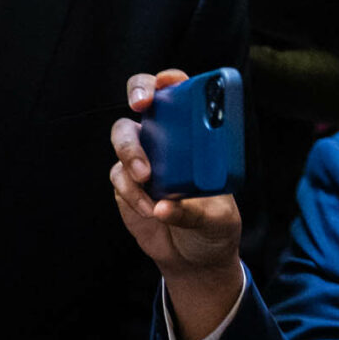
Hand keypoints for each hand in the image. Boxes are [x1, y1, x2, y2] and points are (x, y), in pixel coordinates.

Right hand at [111, 72, 243, 339]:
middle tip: (141, 108)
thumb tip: (164, 205)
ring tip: (145, 178)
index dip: (169, 80)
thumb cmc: (216, 228)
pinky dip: (131, 191)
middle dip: (138, 94)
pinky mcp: (125, 183)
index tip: (165, 85)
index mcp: (196, 133)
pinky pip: (119, 176)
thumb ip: (194, 211)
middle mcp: (167, 138)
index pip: (180, 93)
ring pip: (123, 136)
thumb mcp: (219, 219)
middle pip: (142, 99)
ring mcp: (144, 158)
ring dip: (131, 151)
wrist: (194, 259)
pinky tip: (150, 210)